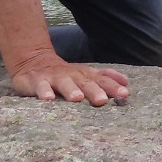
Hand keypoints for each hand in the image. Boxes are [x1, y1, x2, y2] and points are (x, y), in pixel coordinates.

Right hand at [9, 53, 129, 104]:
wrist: (34, 61)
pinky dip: (44, 92)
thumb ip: (105, 78)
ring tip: (77, 98)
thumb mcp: (86, 74)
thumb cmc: (66, 74)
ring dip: (71, 90)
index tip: (124, 94)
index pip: (102, 80)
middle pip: (85, 82)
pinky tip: (48, 99)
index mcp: (85, 75)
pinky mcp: (37, 82)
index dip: (113, 87)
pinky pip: (41, 87)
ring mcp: (55, 78)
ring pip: (64, 83)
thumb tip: (126, 82)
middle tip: (102, 100)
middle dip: (94, 91)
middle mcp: (72, 75)